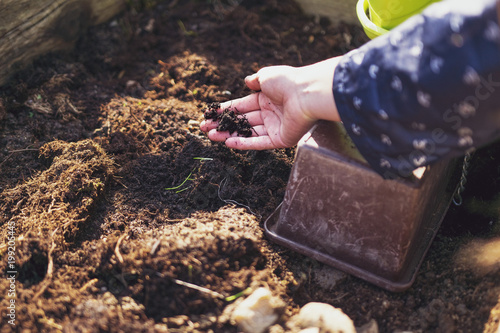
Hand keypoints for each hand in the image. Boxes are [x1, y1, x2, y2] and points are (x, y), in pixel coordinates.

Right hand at [200, 57, 341, 149]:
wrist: (306, 94)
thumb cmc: (287, 82)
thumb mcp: (266, 76)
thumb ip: (255, 80)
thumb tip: (247, 81)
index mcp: (267, 98)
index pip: (242, 105)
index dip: (226, 110)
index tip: (210, 114)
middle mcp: (270, 113)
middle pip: (242, 121)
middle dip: (223, 124)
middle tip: (205, 128)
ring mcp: (275, 127)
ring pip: (247, 133)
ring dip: (229, 134)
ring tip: (211, 136)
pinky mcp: (281, 140)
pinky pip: (259, 142)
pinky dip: (243, 143)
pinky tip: (227, 142)